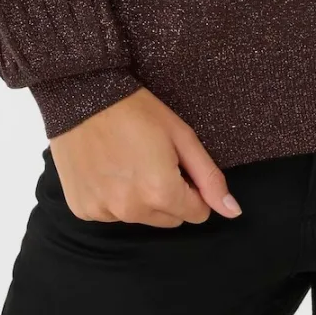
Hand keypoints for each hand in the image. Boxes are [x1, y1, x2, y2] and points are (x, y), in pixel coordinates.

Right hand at [49, 87, 243, 227]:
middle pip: (169, 219)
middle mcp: (132, 209)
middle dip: (169, 195)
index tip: (178, 165)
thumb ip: (209, 178)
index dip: (193, 188)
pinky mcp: (83, 209)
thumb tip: (233, 212)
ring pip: (140, 218)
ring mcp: (104, 212)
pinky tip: (107, 168)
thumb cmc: (136, 110)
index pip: (196, 214)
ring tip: (127, 161)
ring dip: (140, 198)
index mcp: (160, 192)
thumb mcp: (182, 136)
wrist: (82, 95)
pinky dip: (113, 197)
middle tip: (153, 160)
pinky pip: (111, 214)